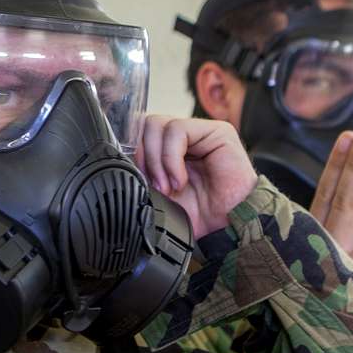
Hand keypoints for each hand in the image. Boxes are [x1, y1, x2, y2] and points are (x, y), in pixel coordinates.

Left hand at [135, 116, 257, 238]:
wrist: (229, 228)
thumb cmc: (200, 215)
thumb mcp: (160, 194)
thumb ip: (144, 174)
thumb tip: (123, 164)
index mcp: (170, 149)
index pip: (140, 133)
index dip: (133, 153)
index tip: (137, 180)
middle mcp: (185, 137)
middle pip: (145, 125)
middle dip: (143, 157)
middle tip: (154, 185)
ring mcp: (201, 132)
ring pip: (157, 125)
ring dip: (157, 160)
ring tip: (168, 186)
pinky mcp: (216, 131)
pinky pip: (177, 131)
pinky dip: (172, 158)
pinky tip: (180, 180)